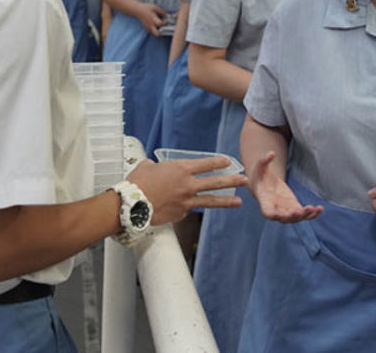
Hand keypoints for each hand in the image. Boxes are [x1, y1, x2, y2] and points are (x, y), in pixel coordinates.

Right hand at [127, 157, 246, 225]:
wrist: (131, 205)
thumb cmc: (137, 184)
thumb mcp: (147, 167)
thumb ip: (156, 166)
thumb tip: (154, 167)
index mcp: (181, 169)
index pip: (206, 164)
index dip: (218, 162)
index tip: (228, 162)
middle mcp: (188, 184)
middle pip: (215, 182)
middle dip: (231, 180)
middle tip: (243, 180)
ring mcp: (186, 201)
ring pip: (211, 200)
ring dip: (226, 200)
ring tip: (239, 202)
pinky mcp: (181, 214)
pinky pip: (190, 209)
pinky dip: (191, 208)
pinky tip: (189, 208)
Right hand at [134, 3, 167, 36]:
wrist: (138, 10)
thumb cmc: (147, 8)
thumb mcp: (155, 7)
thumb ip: (162, 12)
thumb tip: (169, 16)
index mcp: (153, 19)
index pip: (160, 24)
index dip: (165, 23)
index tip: (166, 20)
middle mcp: (150, 25)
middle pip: (157, 34)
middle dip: (162, 32)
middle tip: (164, 27)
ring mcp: (148, 28)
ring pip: (155, 34)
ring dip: (160, 32)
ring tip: (161, 26)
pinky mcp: (147, 28)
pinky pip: (153, 32)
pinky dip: (156, 30)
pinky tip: (157, 25)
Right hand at [251, 151, 321, 222]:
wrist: (264, 184)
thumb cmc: (260, 175)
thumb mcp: (260, 167)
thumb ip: (264, 160)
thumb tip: (271, 153)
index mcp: (265, 201)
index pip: (267, 212)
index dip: (272, 214)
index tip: (278, 214)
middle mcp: (276, 210)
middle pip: (284, 218)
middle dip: (291, 216)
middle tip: (298, 212)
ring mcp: (286, 211)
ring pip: (296, 218)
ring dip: (305, 215)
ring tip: (314, 209)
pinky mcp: (294, 208)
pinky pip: (304, 214)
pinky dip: (312, 214)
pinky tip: (320, 209)